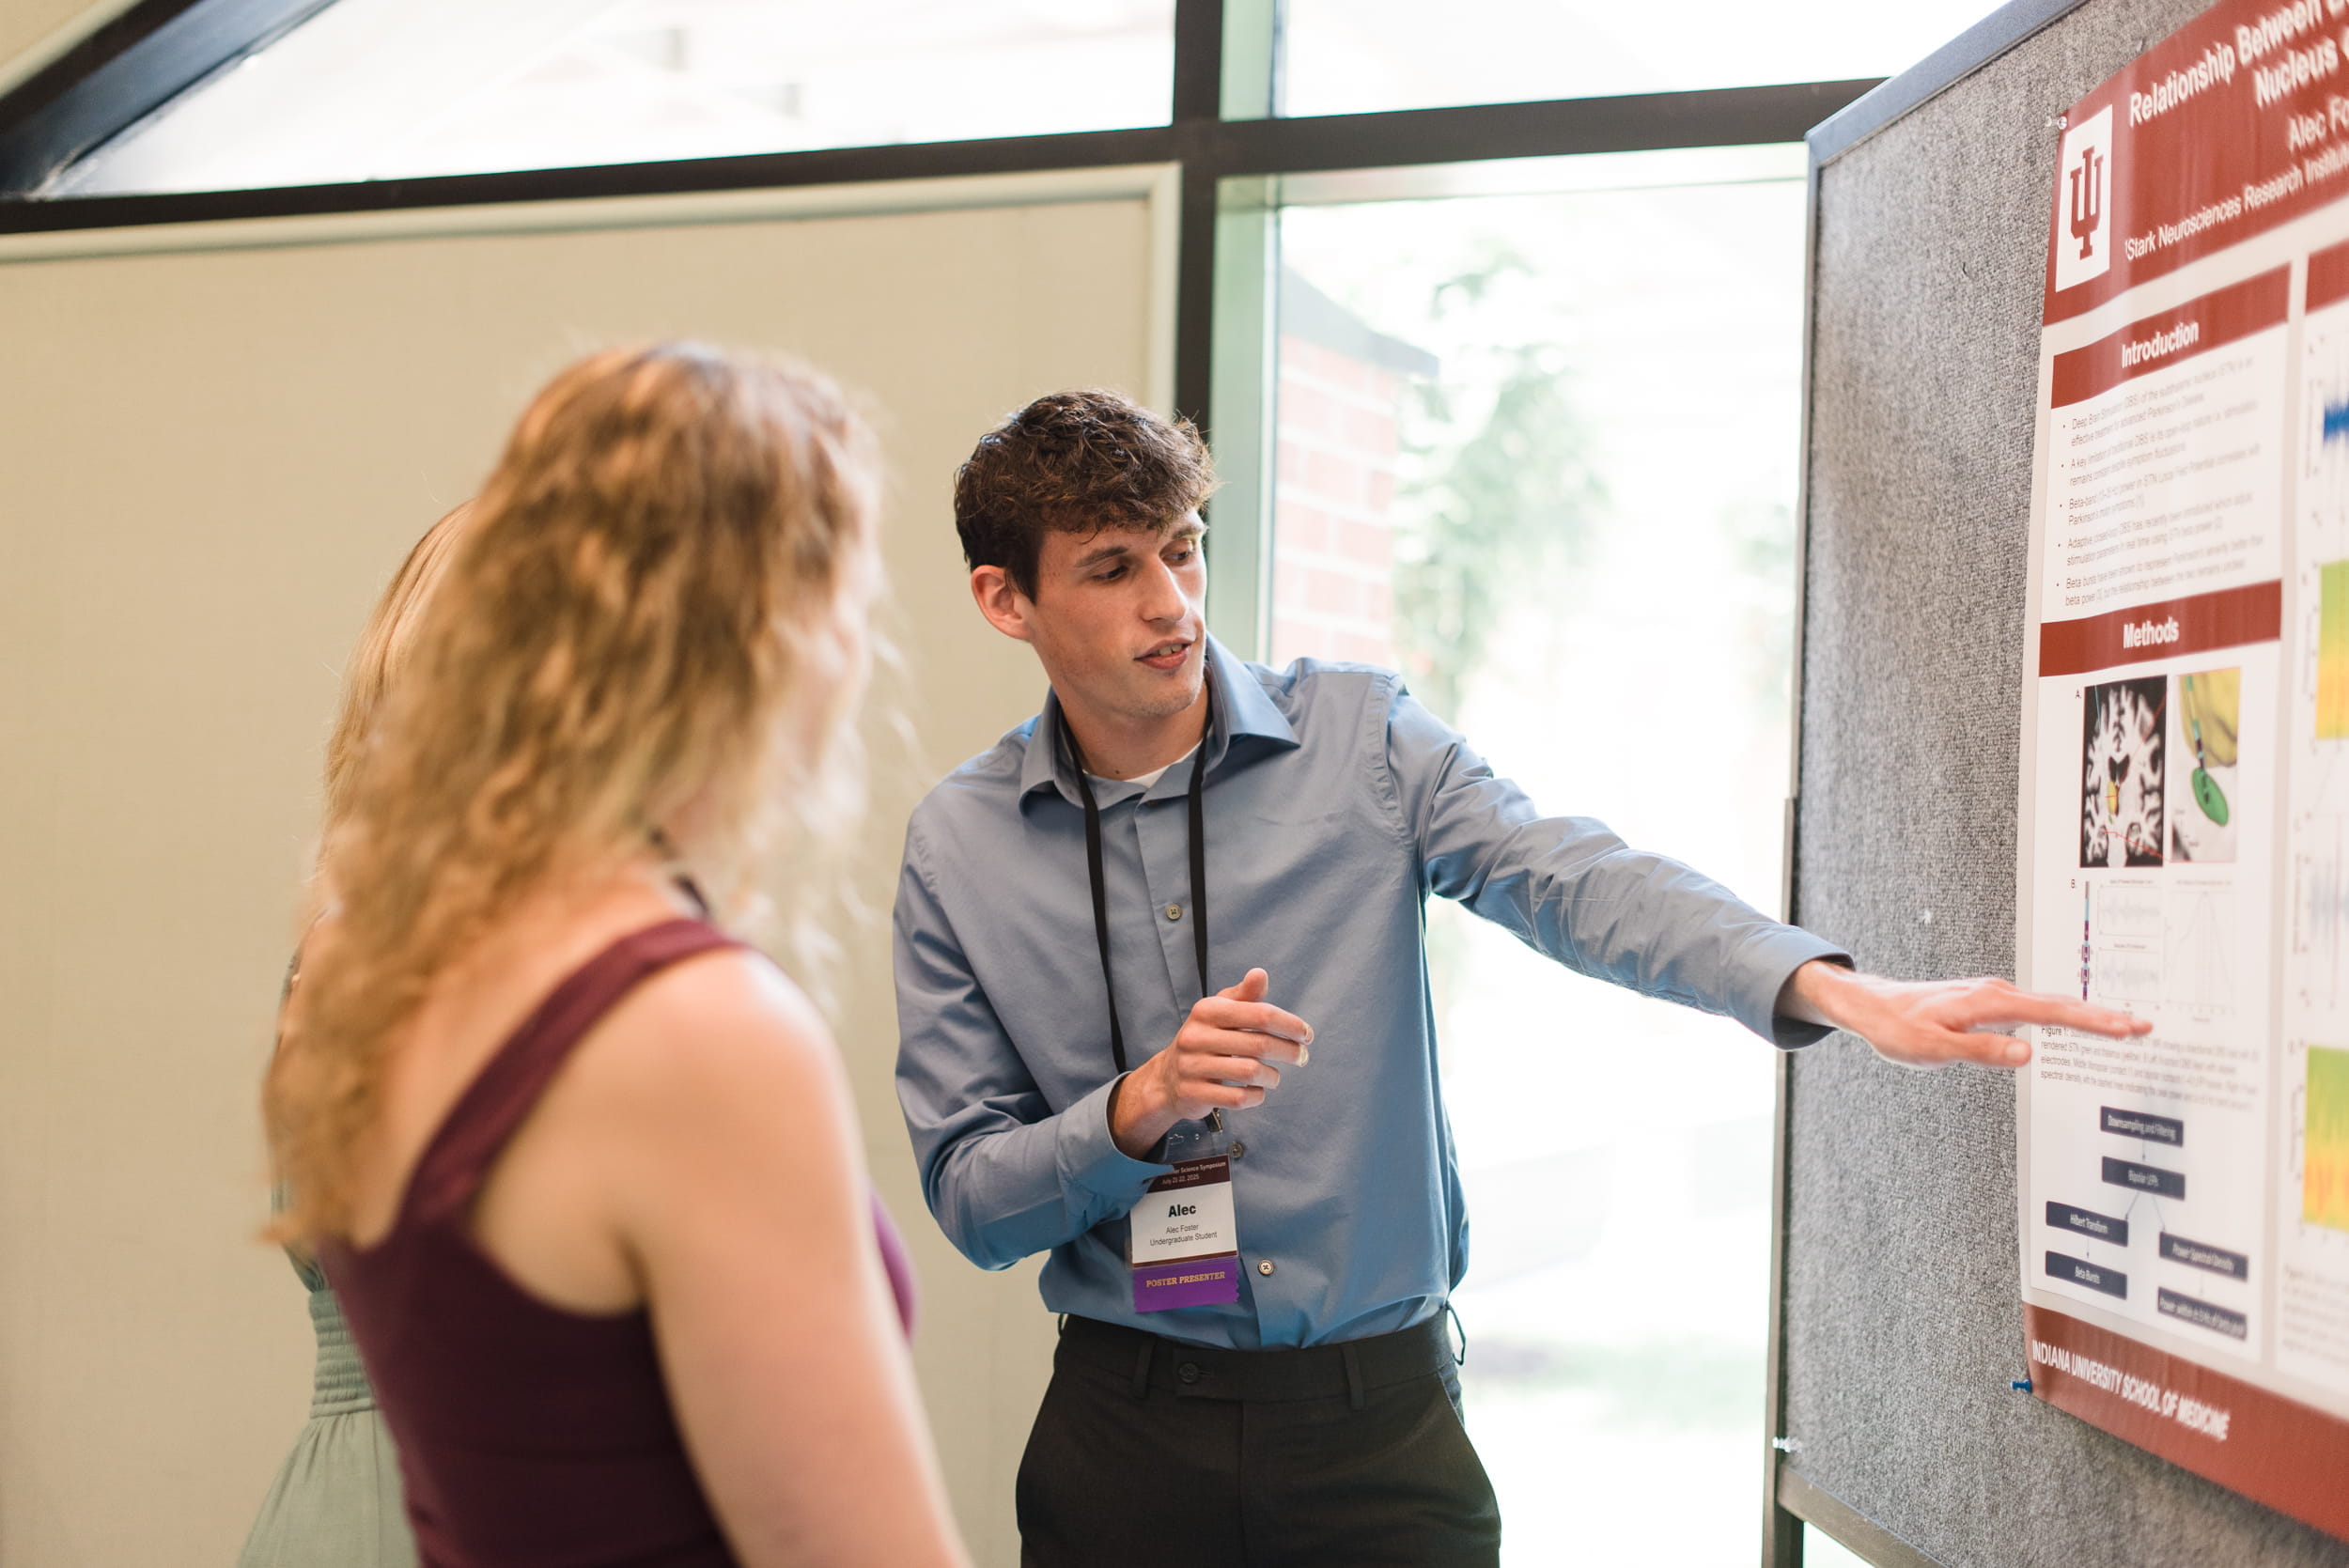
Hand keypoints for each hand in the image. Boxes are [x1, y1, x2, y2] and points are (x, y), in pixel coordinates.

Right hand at [1111, 968, 1311, 1158]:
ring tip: (1275, 1076)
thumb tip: (1260, 973)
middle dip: (1289, 1051)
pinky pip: (1237, 1098)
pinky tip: (1259, 1091)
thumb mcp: (1221, 1012)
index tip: (1306, 1034)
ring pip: (1250, 1072)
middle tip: (1302, 1057)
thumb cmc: (1206, 1039)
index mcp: (1207, 1010)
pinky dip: (1256, 1096)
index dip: (1290, 1024)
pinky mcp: (1193, 1093)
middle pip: (1259, 1044)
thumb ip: (1244, 995)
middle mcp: (1196, 1036)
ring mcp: (1192, 1066)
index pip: (1260, 1014)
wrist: (1167, 1078)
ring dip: (1273, 1076)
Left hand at [1779, 959, 2148, 1069]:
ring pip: (2049, 1005)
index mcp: (1988, 1002)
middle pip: (2059, 1005)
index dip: (2093, 1020)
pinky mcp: (1988, 1003)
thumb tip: (2027, 1054)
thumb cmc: (1899, 1029)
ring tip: (2122, 1027)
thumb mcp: (1935, 1049)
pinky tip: (2074, 1025)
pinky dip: (2061, 1015)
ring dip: (2085, 1014)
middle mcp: (1995, 993)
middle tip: (2144, 1026)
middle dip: (2102, 1016)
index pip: (2052, 1013)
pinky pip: (2033, 1008)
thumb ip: (1981, 1052)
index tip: (2128, 1027)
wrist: (1873, 1007)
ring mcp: (1993, 996)